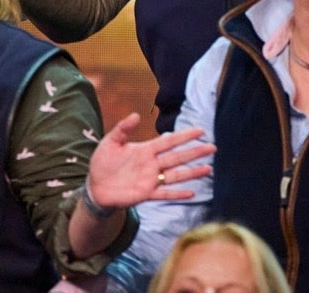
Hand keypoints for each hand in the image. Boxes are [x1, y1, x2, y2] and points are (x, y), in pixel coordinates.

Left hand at [85, 112, 214, 210]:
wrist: (95, 187)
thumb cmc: (103, 163)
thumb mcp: (110, 142)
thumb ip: (122, 129)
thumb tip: (135, 114)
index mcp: (146, 150)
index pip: (169, 141)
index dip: (184, 136)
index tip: (200, 130)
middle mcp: (152, 164)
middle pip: (178, 157)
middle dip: (195, 152)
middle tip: (212, 147)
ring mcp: (151, 180)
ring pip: (176, 175)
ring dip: (192, 173)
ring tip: (208, 169)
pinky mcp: (145, 194)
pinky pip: (164, 193)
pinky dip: (177, 194)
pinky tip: (191, 193)